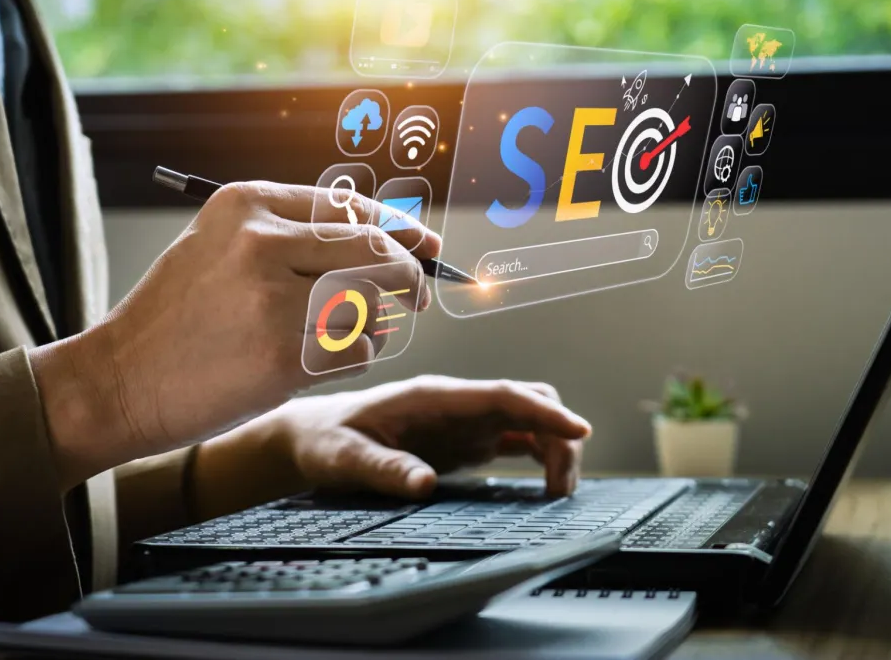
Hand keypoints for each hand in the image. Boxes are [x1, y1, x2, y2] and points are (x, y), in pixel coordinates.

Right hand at [30, 181, 438, 489]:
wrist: (117, 381)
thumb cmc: (178, 316)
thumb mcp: (219, 246)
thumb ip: (292, 233)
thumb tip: (387, 236)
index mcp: (247, 205)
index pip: (350, 208)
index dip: (399, 230)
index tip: (426, 248)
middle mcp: (261, 243)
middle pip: (376, 251)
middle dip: (409, 275)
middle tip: (418, 295)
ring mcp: (273, 301)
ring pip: (372, 304)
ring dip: (372, 324)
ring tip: (337, 334)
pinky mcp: (282, 357)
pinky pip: (357, 351)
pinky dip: (354, 359)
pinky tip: (317, 361)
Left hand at [191, 376, 591, 519]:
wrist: (312, 435)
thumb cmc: (325, 440)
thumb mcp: (343, 458)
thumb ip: (381, 468)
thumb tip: (423, 484)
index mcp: (435, 397)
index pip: (503, 395)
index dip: (545, 411)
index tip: (578, 430)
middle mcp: (458, 404)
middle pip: (528, 402)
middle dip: (558, 435)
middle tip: (562, 488)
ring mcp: (465, 420)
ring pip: (529, 420)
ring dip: (554, 448)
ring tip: (558, 494)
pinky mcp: (466, 440)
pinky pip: (517, 438)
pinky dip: (540, 457)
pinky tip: (545, 486)